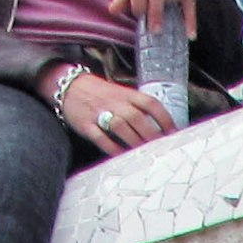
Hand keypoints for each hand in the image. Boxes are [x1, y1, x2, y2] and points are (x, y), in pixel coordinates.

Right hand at [49, 67, 176, 152]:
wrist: (68, 85)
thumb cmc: (101, 94)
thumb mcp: (121, 94)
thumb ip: (138, 108)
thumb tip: (161, 129)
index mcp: (127, 94)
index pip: (151, 104)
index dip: (165, 119)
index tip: (174, 134)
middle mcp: (115, 102)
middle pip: (138, 118)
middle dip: (152, 136)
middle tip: (162, 151)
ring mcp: (99, 112)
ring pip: (121, 127)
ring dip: (135, 143)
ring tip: (145, 156)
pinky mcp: (86, 124)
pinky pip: (101, 138)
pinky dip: (113, 148)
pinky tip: (122, 156)